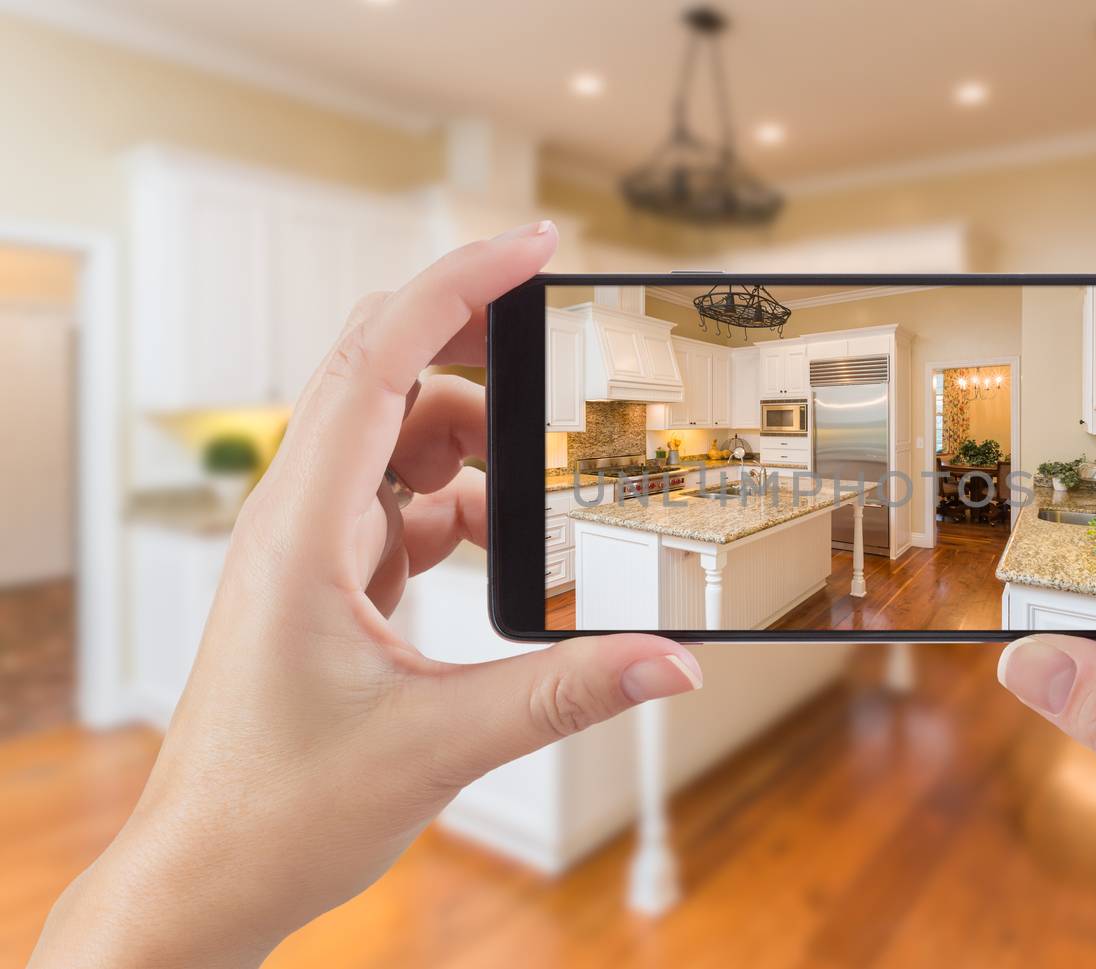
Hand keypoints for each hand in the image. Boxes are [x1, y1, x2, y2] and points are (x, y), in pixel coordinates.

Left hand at [30, 224, 703, 967]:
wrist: (206, 878)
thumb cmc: (277, 810)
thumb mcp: (441, 744)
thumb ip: (567, 692)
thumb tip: (673, 659)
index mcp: (301, 529)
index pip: (378, 362)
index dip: (457, 288)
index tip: (533, 245)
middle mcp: (296, 519)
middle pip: (389, 380)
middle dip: (481, 354)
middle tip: (566, 358)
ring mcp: (308, 548)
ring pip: (400, 445)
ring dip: (476, 456)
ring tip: (544, 501)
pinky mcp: (326, 581)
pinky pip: (401, 505)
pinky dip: (459, 511)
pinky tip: (498, 557)